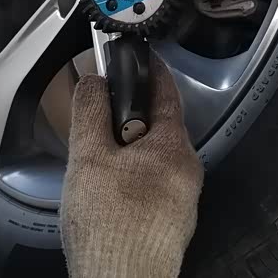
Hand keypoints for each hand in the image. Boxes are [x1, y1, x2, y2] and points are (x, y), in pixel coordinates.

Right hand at [60, 56, 202, 277]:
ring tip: (100, 154)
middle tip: (103, 111)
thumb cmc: (107, 219)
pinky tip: (112, 187)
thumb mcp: (89, 159)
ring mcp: (184, 199)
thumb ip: (90, 114)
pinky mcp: (174, 222)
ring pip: (158, 157)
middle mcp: (188, 171)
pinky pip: (157, 182)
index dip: (151, 70)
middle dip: (134, 114)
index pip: (167, 93)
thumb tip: (93, 80)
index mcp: (174, 149)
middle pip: (162, 126)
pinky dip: (136, 172)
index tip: (138, 56)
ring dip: (133, 147)